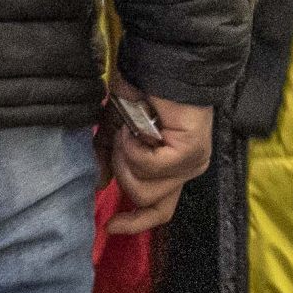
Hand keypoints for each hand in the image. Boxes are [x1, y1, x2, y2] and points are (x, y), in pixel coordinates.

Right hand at [107, 88, 213, 233]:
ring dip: (127, 157)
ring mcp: (191, 163)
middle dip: (122, 171)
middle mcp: (186, 170)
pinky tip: (139, 126)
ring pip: (143, 188)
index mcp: (173, 170)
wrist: (156, 65)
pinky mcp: (189, 153)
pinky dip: (134, 146)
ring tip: (133, 129)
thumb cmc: (140, 94)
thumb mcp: (116, 133)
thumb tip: (100, 185)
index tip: (109, 227)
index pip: (161, 211)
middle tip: (123, 138)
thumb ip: (110, 161)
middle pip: (144, 200)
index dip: (135, 224)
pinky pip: (148, 168)